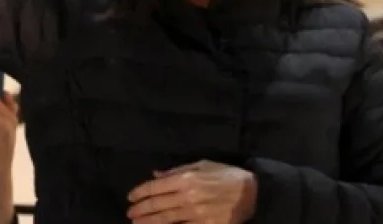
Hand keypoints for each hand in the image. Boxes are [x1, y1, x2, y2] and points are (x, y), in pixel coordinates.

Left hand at [127, 160, 257, 223]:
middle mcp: (188, 196)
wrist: (252, 192)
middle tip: (130, 214)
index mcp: (186, 178)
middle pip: (157, 205)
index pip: (156, 187)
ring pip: (165, 220)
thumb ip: (178, 170)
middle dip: (140, 210)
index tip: (131, 197)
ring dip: (148, 223)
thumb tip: (156, 174)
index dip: (140, 192)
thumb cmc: (226, 175)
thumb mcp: (203, 165)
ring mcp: (196, 214)